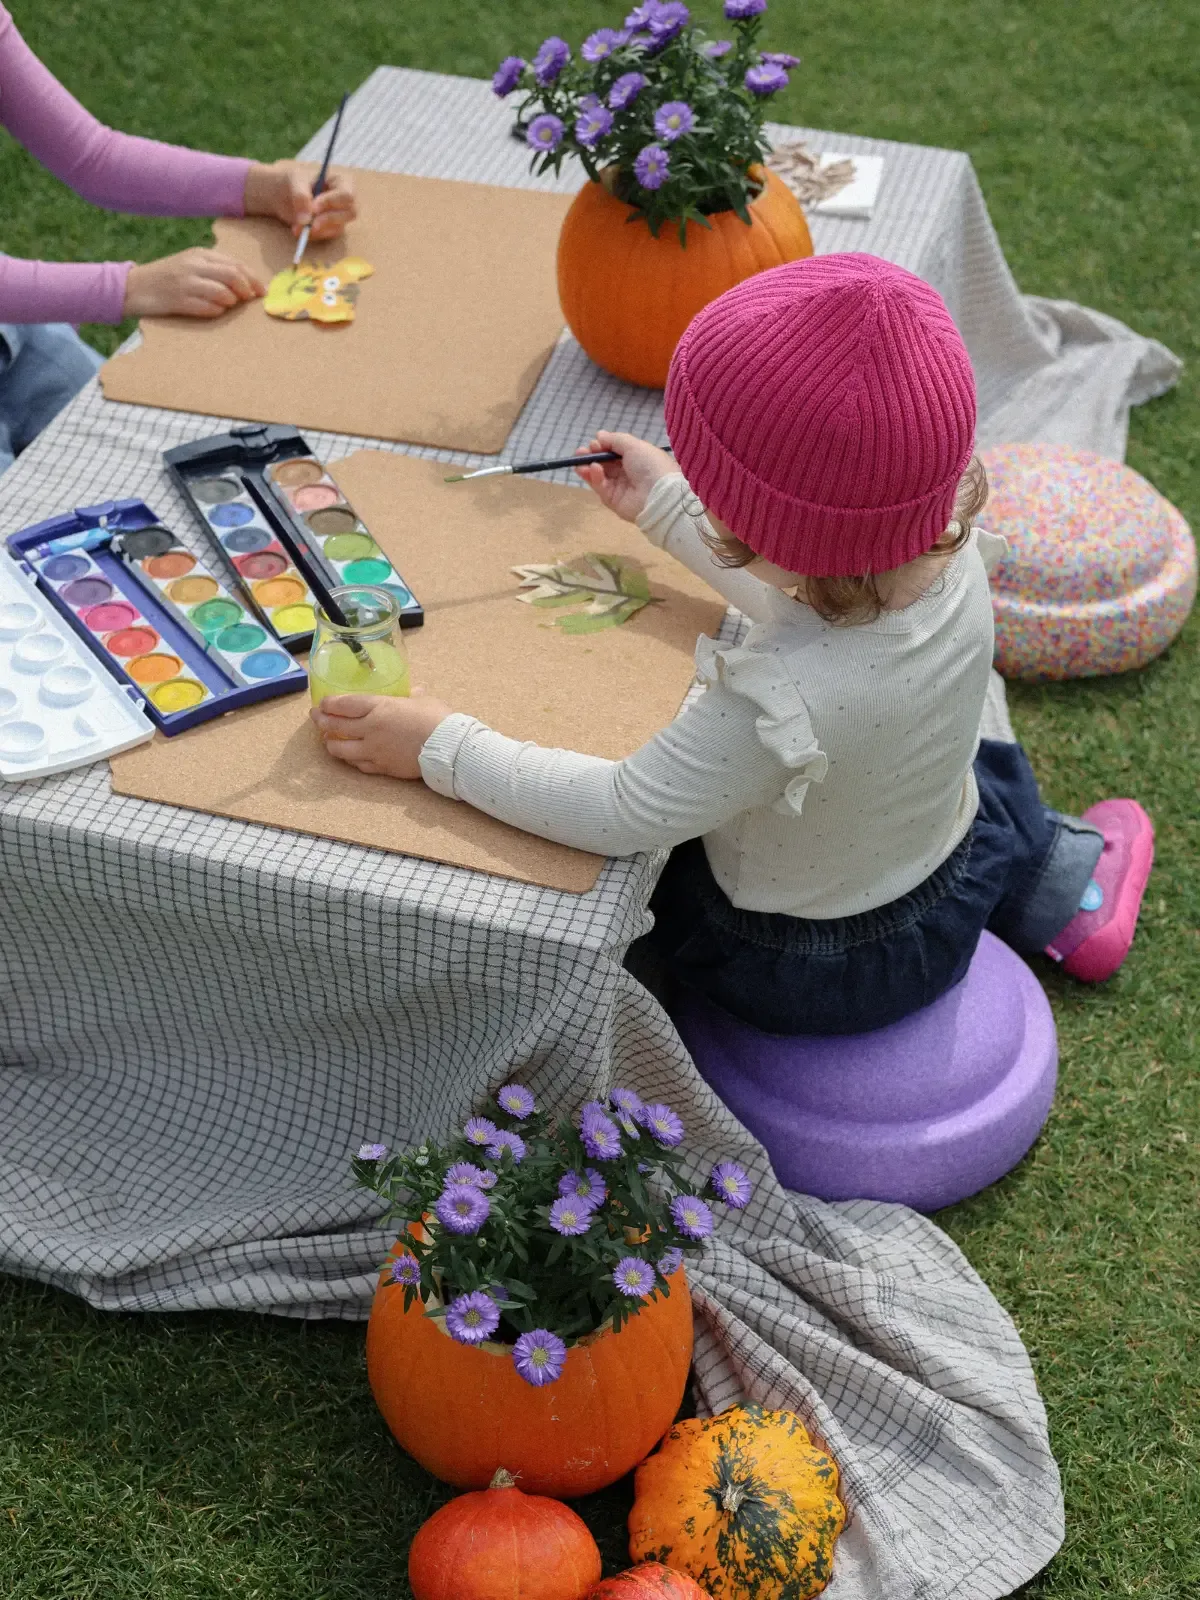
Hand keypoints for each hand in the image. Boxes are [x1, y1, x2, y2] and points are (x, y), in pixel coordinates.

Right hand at [123, 248, 264, 317]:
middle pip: (233, 276)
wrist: (134, 286)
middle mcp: (194, 265)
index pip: (235, 264)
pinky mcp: (179, 300)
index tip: (262, 291)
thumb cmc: (167, 278)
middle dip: (247, 290)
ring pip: (224, 293)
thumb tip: (246, 282)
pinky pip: (209, 308)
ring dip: (231, 302)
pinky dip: (216, 311)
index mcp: (200, 254)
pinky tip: (214, 311)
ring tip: (227, 305)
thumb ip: (215, 269)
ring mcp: (186, 283)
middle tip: (250, 300)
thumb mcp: (190, 265)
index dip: (253, 278)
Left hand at [244, 159, 356, 241]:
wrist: (281, 195)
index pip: (347, 195)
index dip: (332, 203)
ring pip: (339, 227)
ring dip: (318, 230)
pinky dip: (313, 235)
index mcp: (341, 182)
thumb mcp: (294, 181)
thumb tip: (306, 220)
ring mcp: (339, 216)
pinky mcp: (331, 228)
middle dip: (328, 219)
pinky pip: (327, 235)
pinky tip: (299, 230)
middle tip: (310, 224)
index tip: (314, 207)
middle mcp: (344, 200)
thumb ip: (301, 196)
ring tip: (297, 227)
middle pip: (350, 213)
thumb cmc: (292, 181)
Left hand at [310, 690, 452, 778]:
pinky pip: (359, 764)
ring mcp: (374, 750)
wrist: (449, 749)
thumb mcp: (423, 700)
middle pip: (336, 726)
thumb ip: (411, 696)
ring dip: (331, 744)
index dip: (328, 704)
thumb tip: (413, 692)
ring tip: (328, 740)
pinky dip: (351, 760)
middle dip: (321, 721)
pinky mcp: (382, 768)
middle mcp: (370, 729)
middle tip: (315, 718)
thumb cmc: (438, 719)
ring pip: (341, 750)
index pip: (344, 705)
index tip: (321, 703)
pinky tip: (350, 757)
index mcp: (379, 707)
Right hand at [574, 430, 675, 523]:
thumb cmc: (650, 465)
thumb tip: (599, 435)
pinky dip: (595, 478)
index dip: (603, 447)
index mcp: (637, 458)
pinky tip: (593, 469)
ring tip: (579, 461)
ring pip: (600, 476)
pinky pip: (601, 488)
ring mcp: (621, 488)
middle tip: (580, 452)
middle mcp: (629, 473)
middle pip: (606, 464)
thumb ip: (614, 440)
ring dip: (589, 467)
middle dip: (592, 456)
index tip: (594, 443)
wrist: (659, 496)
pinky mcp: (613, 501)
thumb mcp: (634, 445)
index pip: (615, 452)